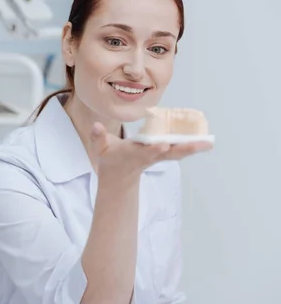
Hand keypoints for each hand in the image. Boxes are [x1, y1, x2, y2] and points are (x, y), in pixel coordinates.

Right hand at [90, 122, 212, 178]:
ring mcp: (157, 157)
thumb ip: (97, 136)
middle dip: (185, 149)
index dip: (154, 149)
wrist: (118, 177)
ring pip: (178, 153)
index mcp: (133, 154)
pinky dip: (192, 147)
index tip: (163, 145)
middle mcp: (149, 156)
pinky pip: (179, 151)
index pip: (145, 151)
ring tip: (209, 143)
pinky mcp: (162, 156)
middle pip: (169, 153)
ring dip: (193, 148)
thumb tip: (95, 125)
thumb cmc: (109, 159)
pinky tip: (205, 142)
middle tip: (202, 144)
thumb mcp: (99, 148)